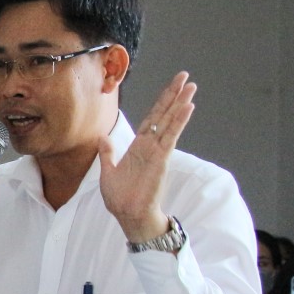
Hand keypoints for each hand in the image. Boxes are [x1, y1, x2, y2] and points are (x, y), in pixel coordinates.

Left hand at [98, 72, 196, 243]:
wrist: (128, 215)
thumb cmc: (120, 197)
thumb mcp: (108, 171)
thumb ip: (108, 153)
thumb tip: (102, 137)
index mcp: (138, 147)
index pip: (151, 119)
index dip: (160, 102)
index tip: (171, 87)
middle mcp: (150, 146)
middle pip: (164, 115)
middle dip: (174, 96)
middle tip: (185, 77)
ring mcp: (157, 152)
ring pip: (170, 122)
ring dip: (180, 104)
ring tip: (191, 87)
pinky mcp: (161, 160)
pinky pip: (170, 137)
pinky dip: (178, 122)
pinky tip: (187, 108)